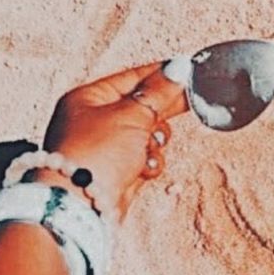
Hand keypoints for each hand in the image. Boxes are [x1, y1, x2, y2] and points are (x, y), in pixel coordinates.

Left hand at [28, 61, 188, 223]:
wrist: (83, 205)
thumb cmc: (95, 155)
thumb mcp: (132, 115)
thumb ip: (159, 92)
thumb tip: (178, 69)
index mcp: (89, 98)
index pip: (132, 77)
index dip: (161, 74)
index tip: (187, 72)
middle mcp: (95, 121)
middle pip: (142, 107)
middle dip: (160, 112)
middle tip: (190, 103)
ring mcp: (106, 147)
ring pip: (148, 134)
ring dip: (154, 142)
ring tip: (147, 147)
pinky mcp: (118, 171)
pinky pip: (145, 158)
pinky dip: (149, 162)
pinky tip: (143, 168)